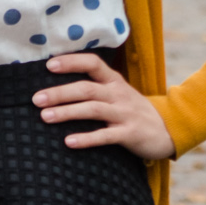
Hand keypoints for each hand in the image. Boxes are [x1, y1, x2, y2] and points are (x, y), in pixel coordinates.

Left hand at [32, 54, 175, 160]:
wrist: (168, 130)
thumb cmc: (133, 111)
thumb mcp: (118, 93)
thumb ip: (95, 87)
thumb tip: (58, 86)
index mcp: (114, 81)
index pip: (92, 63)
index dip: (71, 62)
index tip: (49, 65)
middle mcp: (118, 94)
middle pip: (86, 89)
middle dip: (60, 93)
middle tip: (36, 99)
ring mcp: (125, 114)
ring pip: (93, 110)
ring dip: (67, 112)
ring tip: (45, 117)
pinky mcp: (129, 134)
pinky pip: (105, 136)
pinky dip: (87, 138)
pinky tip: (69, 142)